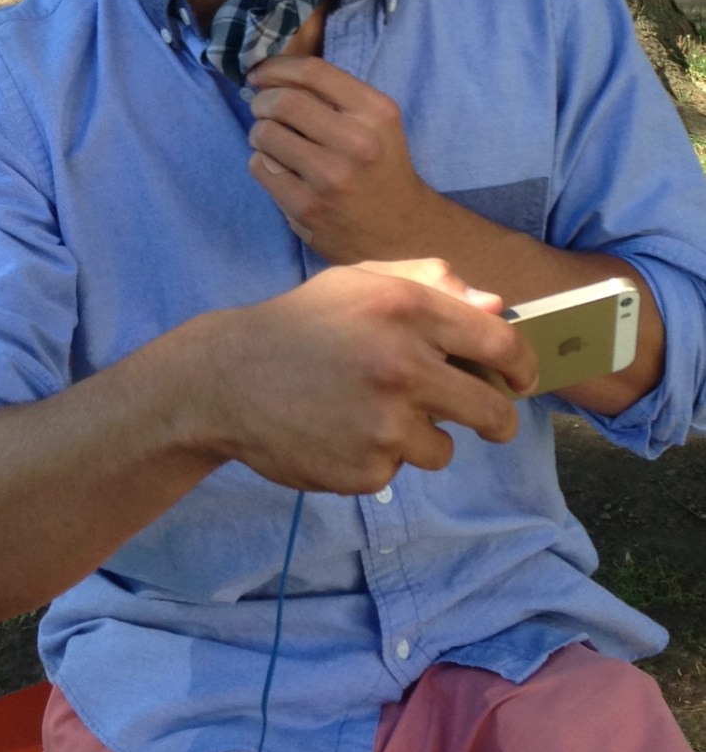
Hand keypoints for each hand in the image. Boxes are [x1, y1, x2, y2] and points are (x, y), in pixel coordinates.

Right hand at [198, 259, 536, 494]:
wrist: (227, 378)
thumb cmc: (303, 322)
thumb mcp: (360, 282)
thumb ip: (432, 283)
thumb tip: (498, 309)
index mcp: (406, 309)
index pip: (501, 344)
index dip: (522, 365)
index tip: (523, 379)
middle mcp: (402, 366)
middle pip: (491, 412)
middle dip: (496, 419)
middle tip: (487, 419)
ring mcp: (385, 423)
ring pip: (444, 447)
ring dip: (423, 436)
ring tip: (375, 413)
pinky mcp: (366, 469)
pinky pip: (397, 469)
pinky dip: (379, 455)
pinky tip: (342, 431)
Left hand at [246, 54, 433, 263]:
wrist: (401, 233)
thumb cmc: (379, 167)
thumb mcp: (375, 122)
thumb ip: (333, 95)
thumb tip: (271, 72)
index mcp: (376, 112)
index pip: (313, 71)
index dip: (276, 67)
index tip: (260, 74)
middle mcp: (356, 143)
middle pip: (282, 101)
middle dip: (262, 102)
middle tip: (263, 110)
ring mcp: (330, 178)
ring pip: (264, 134)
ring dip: (260, 134)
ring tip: (275, 143)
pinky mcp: (306, 209)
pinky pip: (259, 167)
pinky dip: (262, 163)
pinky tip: (281, 170)